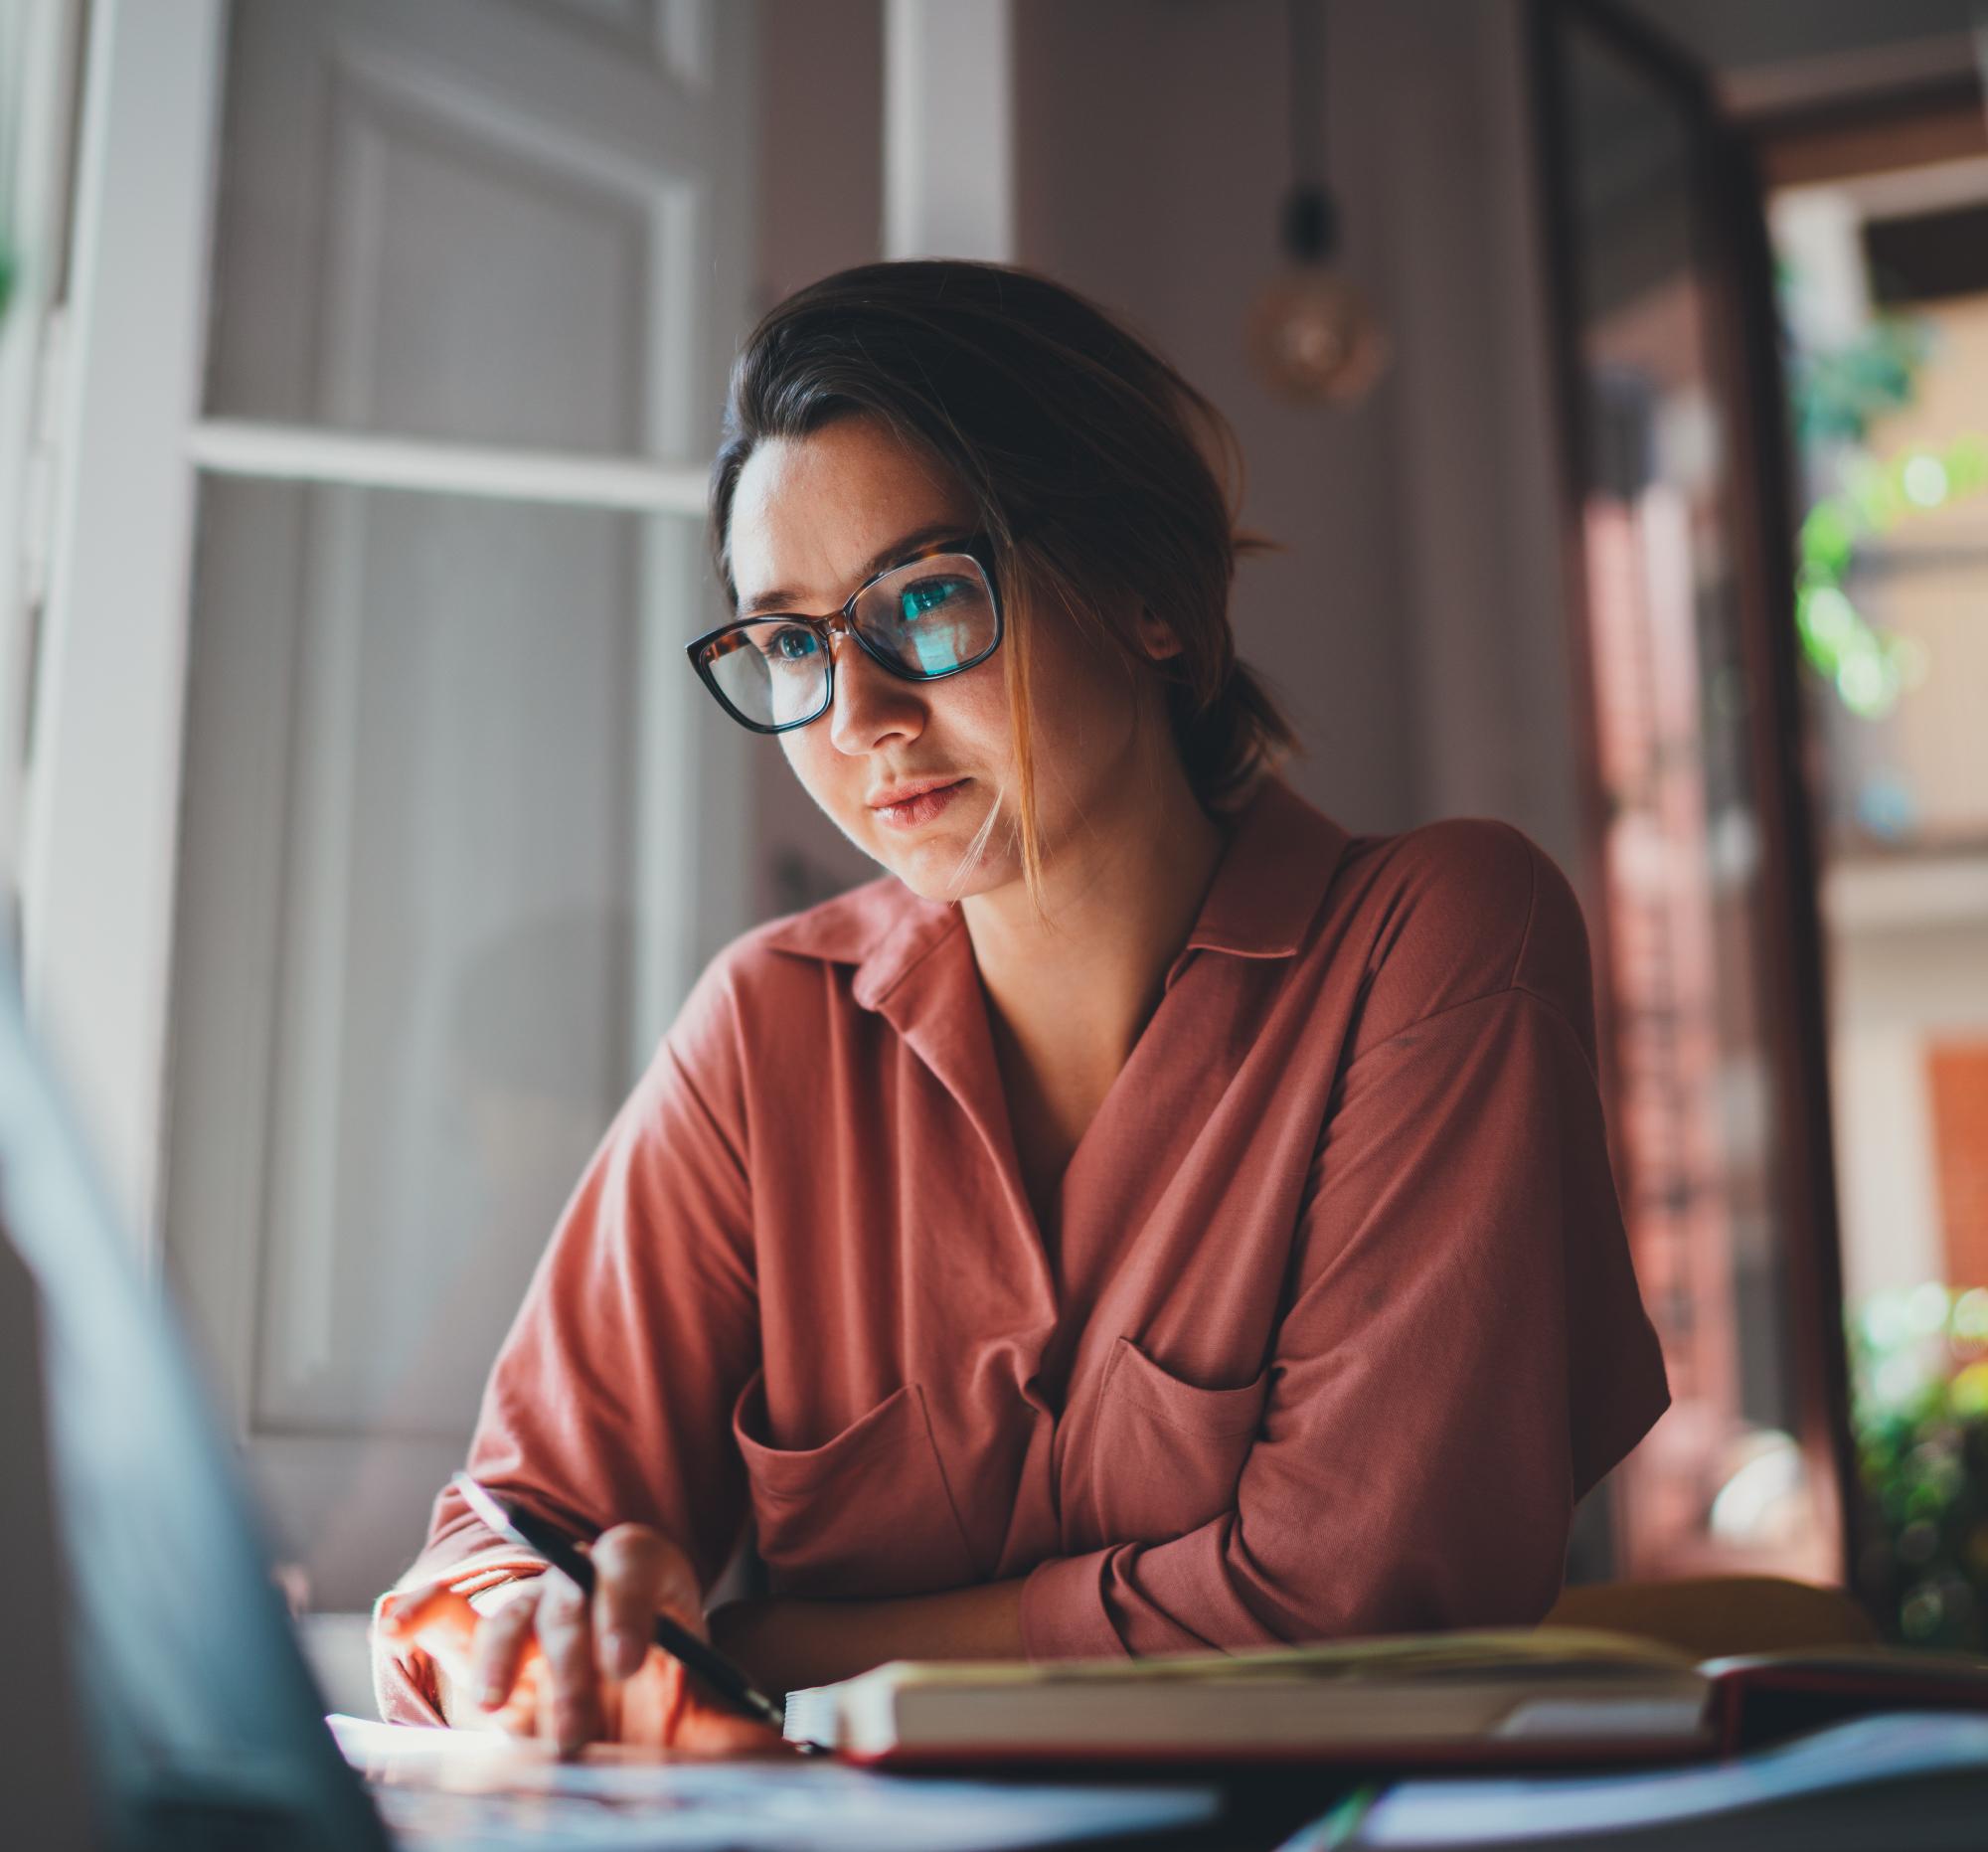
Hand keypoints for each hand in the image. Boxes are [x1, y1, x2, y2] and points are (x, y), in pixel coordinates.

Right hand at [375, 1524, 785, 1757]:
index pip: (633, 1564)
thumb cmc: (685, 1716)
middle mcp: (587, 1585)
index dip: (627, 1605)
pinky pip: (450, 1623)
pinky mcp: (491, 1656)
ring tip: (500, 1706)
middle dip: (570, 1663)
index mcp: (652, 1579)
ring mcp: (534, 1615)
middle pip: (568, 1597)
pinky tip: (398, 1620)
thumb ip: (744, 1736)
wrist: (650, 1728)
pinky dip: (423, 1616)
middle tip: (579, 1734)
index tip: (629, 1664)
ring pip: (511, 1615)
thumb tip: (791, 1761)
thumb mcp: (724, 1724)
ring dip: (502, 1660)